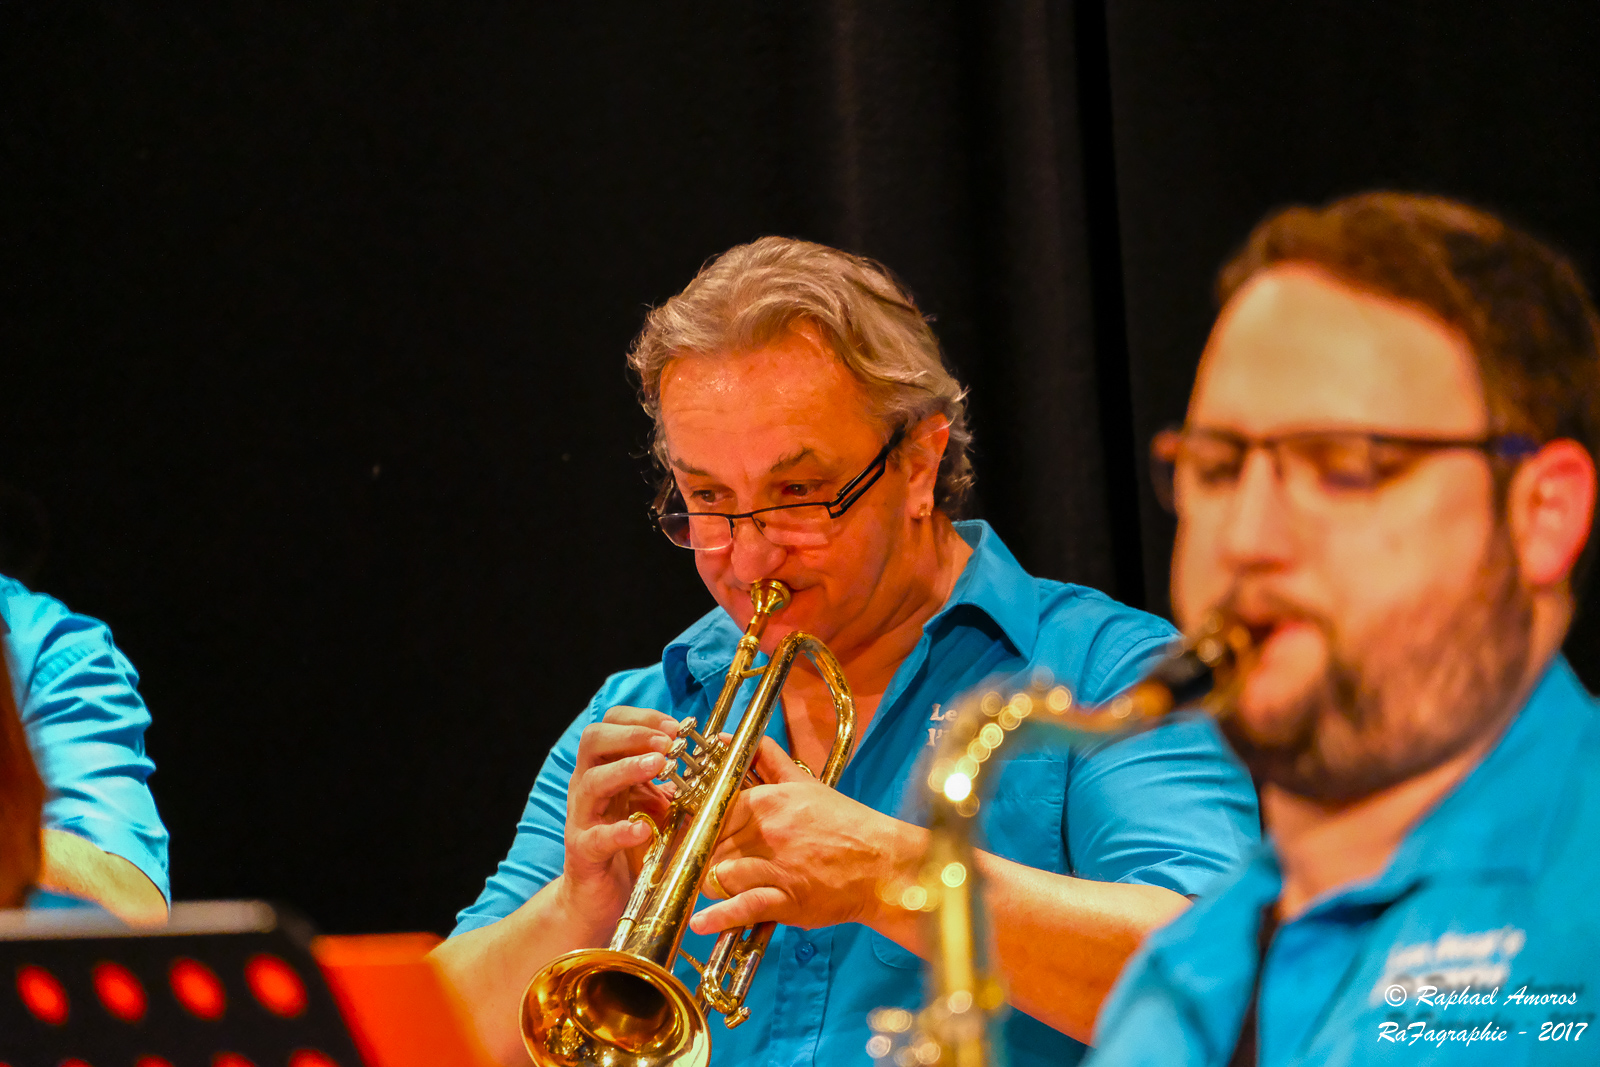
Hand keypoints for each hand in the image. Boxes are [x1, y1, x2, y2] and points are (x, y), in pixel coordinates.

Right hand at [559, 706, 678, 931]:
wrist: (603, 898)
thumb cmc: (632, 848)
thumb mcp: (658, 807)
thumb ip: (675, 784)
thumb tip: (714, 759)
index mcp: (608, 769)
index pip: (614, 724)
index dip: (644, 718)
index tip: (677, 726)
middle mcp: (590, 787)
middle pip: (594, 740)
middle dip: (633, 734)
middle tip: (667, 742)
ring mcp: (583, 818)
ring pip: (592, 781)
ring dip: (626, 769)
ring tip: (658, 767)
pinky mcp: (584, 853)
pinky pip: (596, 837)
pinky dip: (620, 831)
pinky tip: (643, 829)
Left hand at [688, 736, 921, 935]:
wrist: (883, 862)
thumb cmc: (845, 823)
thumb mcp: (804, 783)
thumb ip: (766, 759)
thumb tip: (729, 737)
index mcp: (767, 801)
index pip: (712, 813)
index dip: (699, 828)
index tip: (694, 837)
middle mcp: (766, 831)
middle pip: (710, 846)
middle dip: (701, 859)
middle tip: (697, 867)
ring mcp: (775, 866)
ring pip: (720, 874)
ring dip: (711, 885)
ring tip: (711, 888)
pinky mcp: (787, 899)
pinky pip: (745, 906)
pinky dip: (720, 916)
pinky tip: (702, 921)